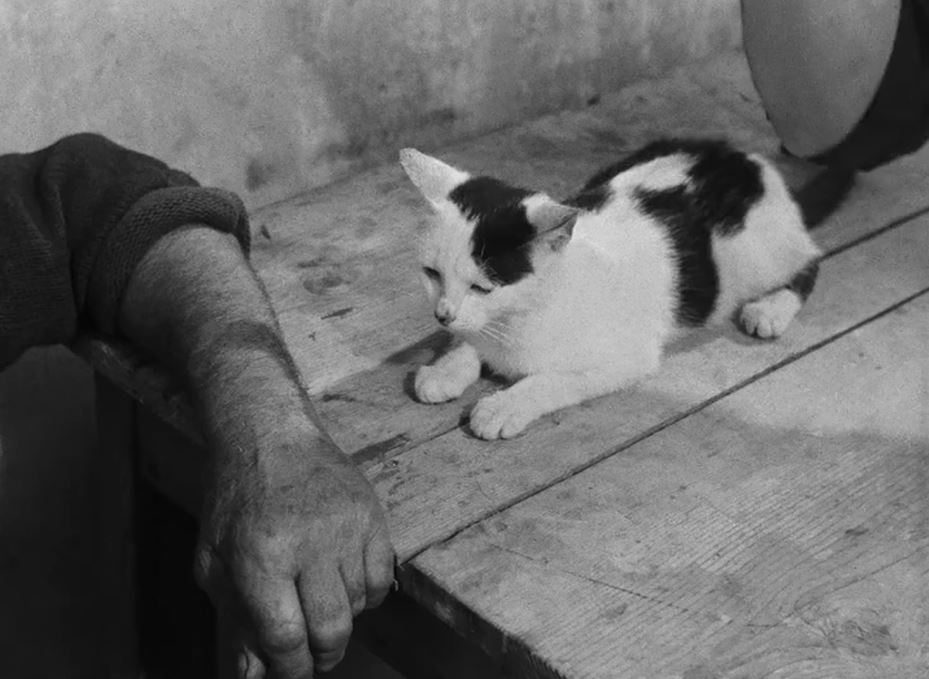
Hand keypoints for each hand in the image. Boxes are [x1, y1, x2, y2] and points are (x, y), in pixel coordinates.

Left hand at [116, 226, 394, 675]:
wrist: (269, 432)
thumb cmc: (236, 497)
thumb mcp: (214, 559)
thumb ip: (234, 618)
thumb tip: (252, 675)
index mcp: (261, 554)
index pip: (286, 636)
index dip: (289, 666)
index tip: (288, 670)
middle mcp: (309, 541)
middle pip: (331, 628)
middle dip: (322, 654)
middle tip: (312, 654)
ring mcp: (347, 525)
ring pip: (360, 605)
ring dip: (342, 619)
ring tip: (322, 605)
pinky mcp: (371, 513)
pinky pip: (383, 577)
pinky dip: (368, 594)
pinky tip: (346, 585)